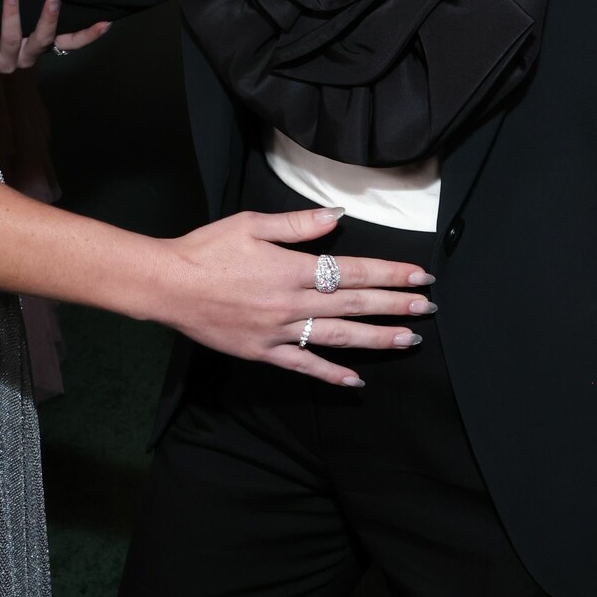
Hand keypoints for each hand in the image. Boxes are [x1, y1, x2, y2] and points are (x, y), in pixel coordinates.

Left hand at [0, 0, 109, 72]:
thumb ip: (34, 3)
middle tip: (54, 0)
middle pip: (43, 40)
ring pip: (12, 38)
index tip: (105, 23)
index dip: (89, 35)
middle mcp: (26, 57)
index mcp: (41, 47)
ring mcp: (5, 62)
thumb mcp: (21, 17)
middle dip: (49, 20)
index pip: (71, 43)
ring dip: (12, 13)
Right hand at [161, 206, 435, 386]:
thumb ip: (298, 224)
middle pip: (354, 305)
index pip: (354, 271)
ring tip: (408, 341)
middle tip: (427, 308)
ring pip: (338, 337)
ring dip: (376, 340)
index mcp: (294, 268)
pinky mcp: (263, 352)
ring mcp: (280, 331)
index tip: (419, 275)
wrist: (169, 285)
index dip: (390, 273)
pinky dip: (330, 374)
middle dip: (395, 306)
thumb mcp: (252, 224)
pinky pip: (303, 365)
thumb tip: (337, 216)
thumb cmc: (207, 249)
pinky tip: (355, 380)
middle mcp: (293, 302)